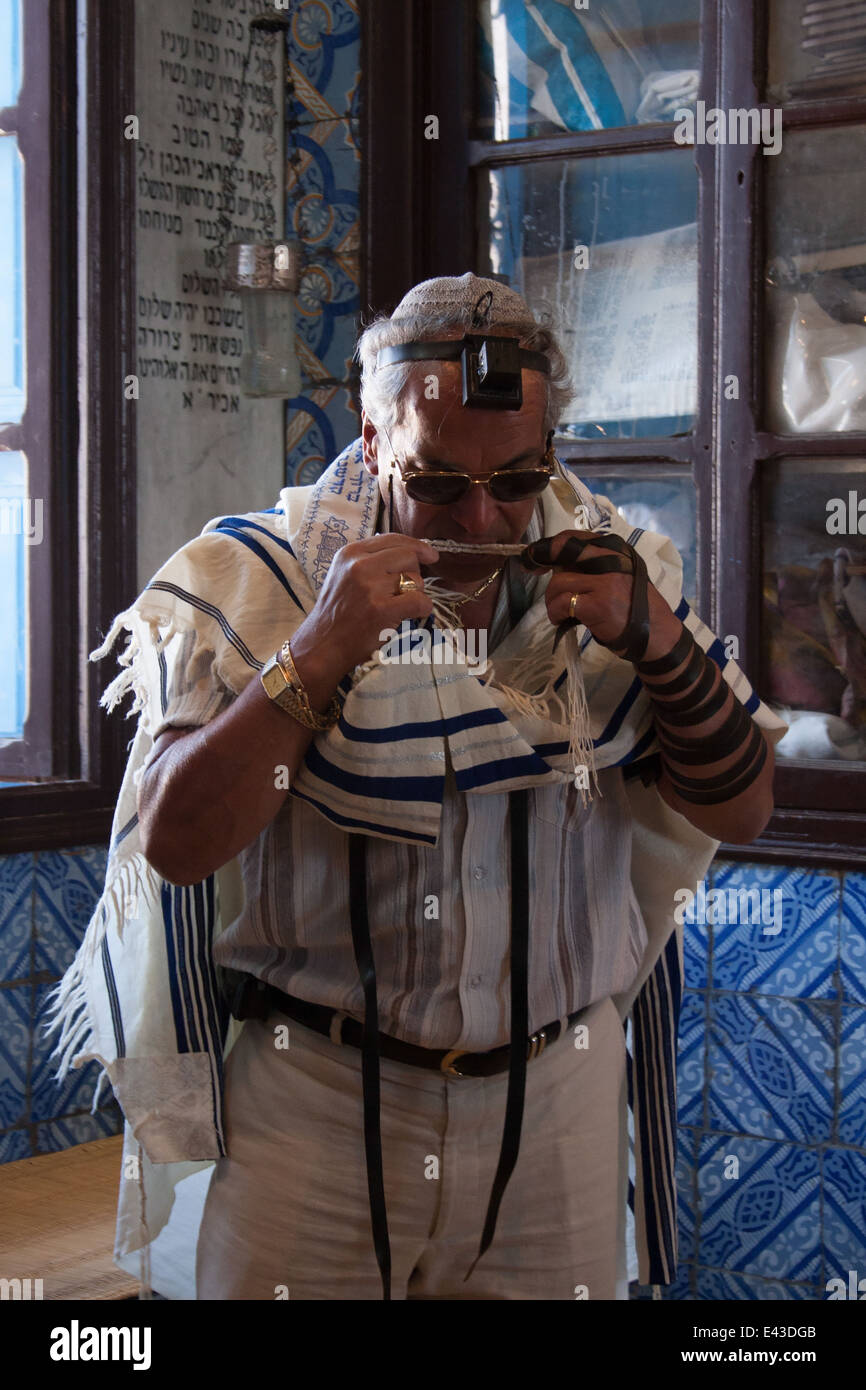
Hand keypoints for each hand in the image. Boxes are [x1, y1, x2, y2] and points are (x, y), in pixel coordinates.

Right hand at [288, 534, 438, 701]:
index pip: (392, 538)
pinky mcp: (381, 609)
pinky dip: (423, 608)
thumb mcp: (344, 573)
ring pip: (416, 580)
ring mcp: (370, 587)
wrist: (323, 644)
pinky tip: (414, 614)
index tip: (430, 555)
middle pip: (408, 556)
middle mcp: (359, 565)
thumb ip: (370, 559)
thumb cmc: (337, 611)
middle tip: (406, 590)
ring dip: (416, 594)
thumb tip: (408, 549)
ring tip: (399, 606)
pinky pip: (419, 601)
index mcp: (350, 553)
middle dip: (415, 573)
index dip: (416, 546)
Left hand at [522, 530, 681, 660]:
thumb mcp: (621, 576)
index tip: (536, 557)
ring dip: (552, 600)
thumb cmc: (636, 609)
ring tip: (561, 613)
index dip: (550, 546)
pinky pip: (562, 603)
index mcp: (616, 550)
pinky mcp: (598, 604)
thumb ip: (594, 567)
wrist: (658, 636)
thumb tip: (557, 565)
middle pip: (563, 551)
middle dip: (542, 561)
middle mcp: (611, 560)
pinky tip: (563, 621)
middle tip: (533, 572)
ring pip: (558, 581)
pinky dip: (556, 613)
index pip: (574, 537)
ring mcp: (605, 582)